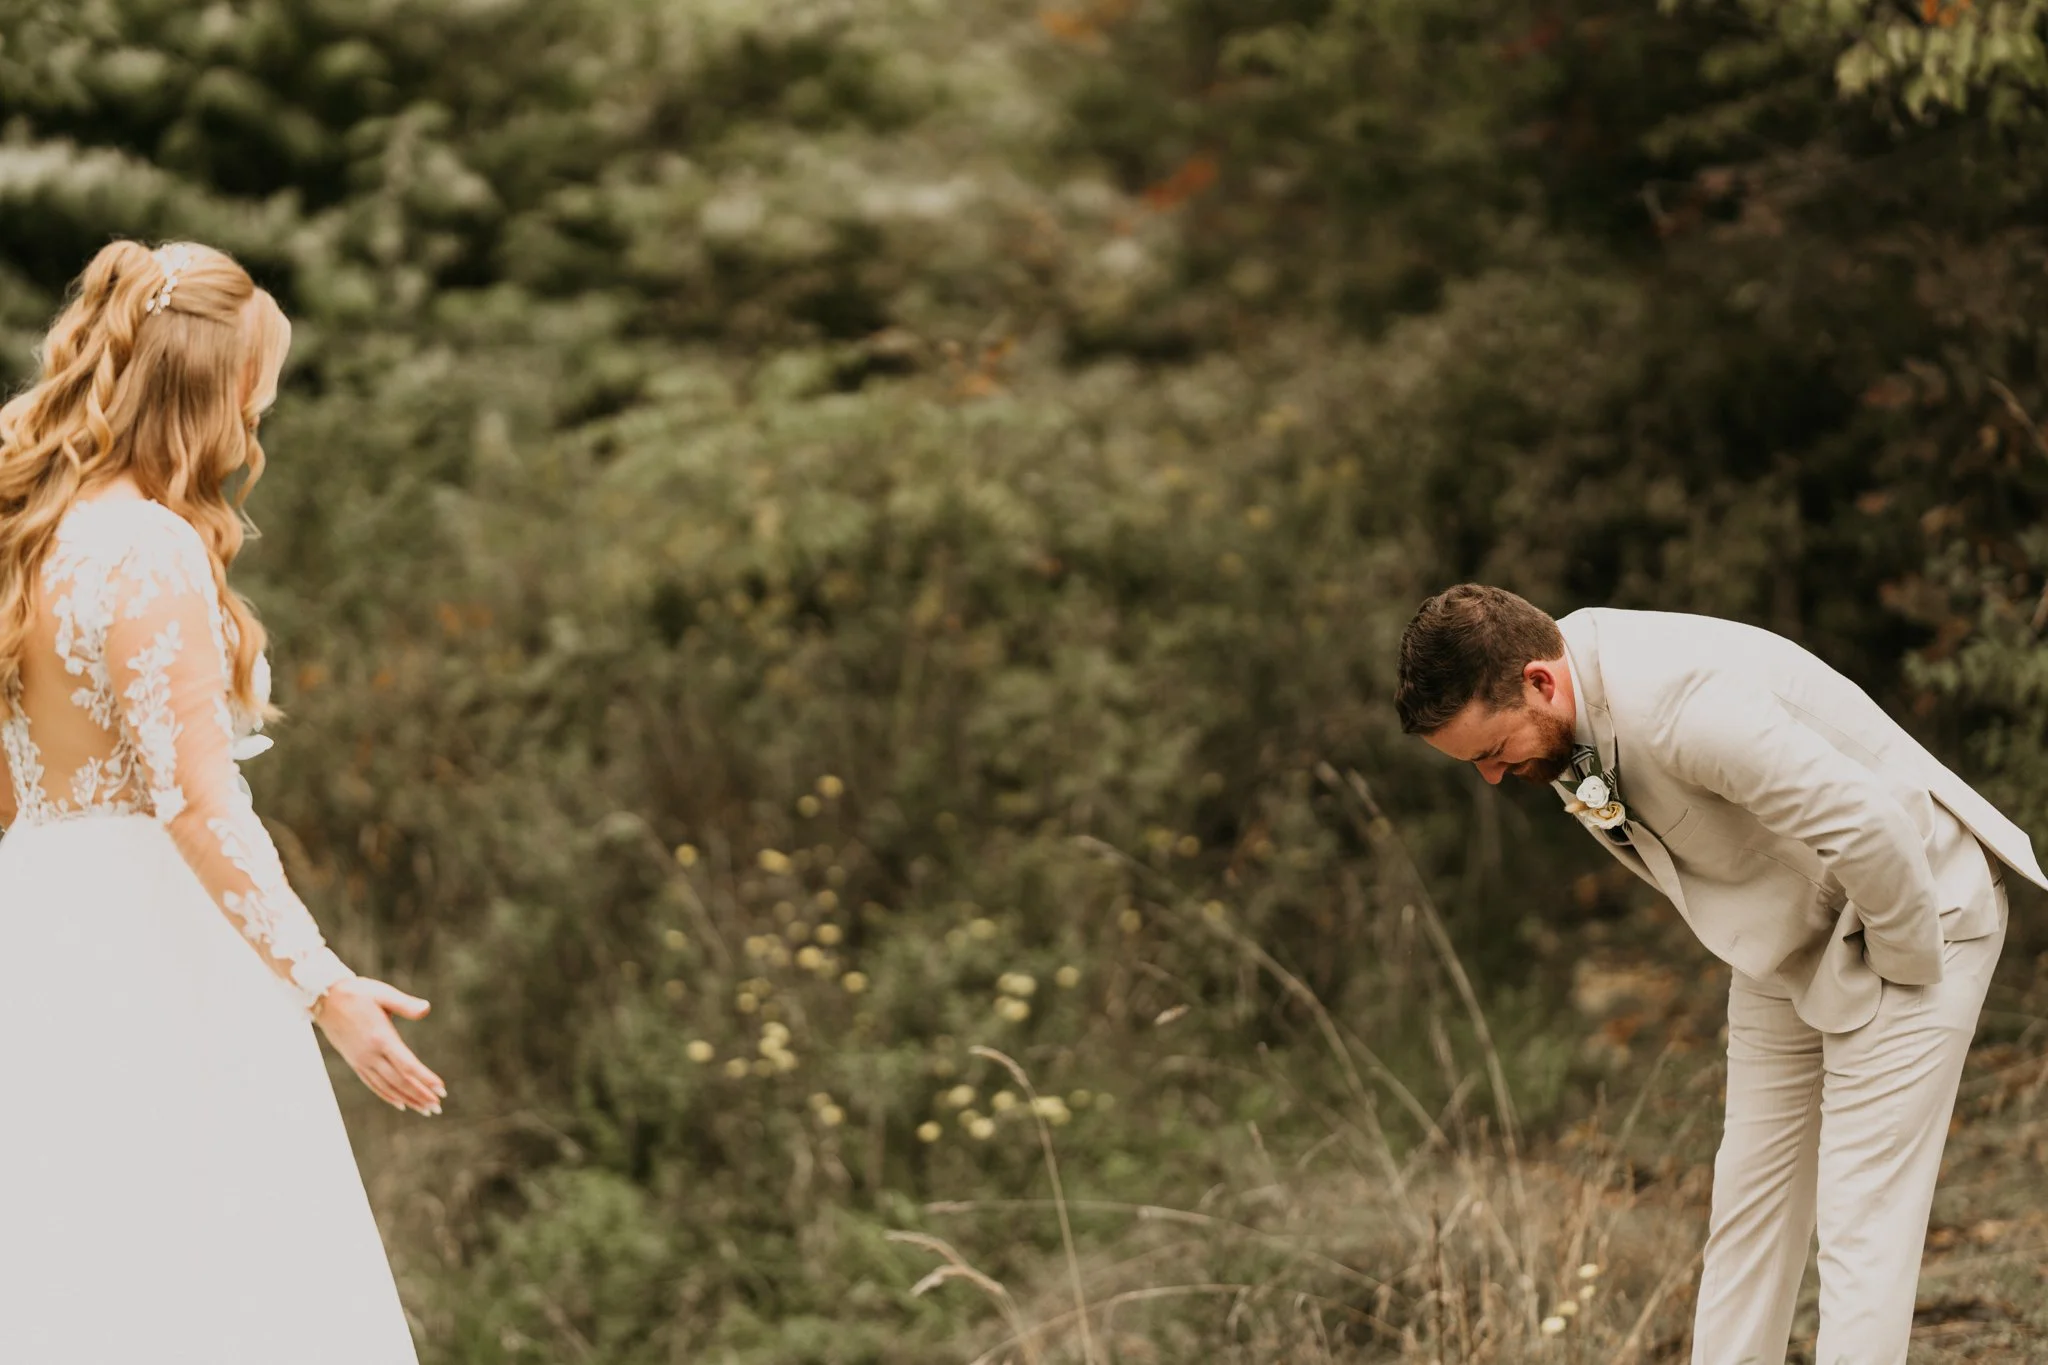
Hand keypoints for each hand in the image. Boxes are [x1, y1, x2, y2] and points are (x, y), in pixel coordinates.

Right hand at [313, 977, 446, 1115]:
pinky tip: (400, 1103)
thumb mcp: (382, 993)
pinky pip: (373, 1084)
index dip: (425, 1079)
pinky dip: (388, 1096)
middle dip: (420, 1095)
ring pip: (387, 1087)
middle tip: (438, 1108)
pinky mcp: (355, 1062)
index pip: (407, 1065)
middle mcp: (370, 1054)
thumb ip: (405, 1003)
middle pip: (399, 1081)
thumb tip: (427, 1008)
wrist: (324, 998)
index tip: (442, 1089)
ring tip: (426, 1109)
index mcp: (381, 1038)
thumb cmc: (357, 993)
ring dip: (408, 1099)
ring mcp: (361, 1061)